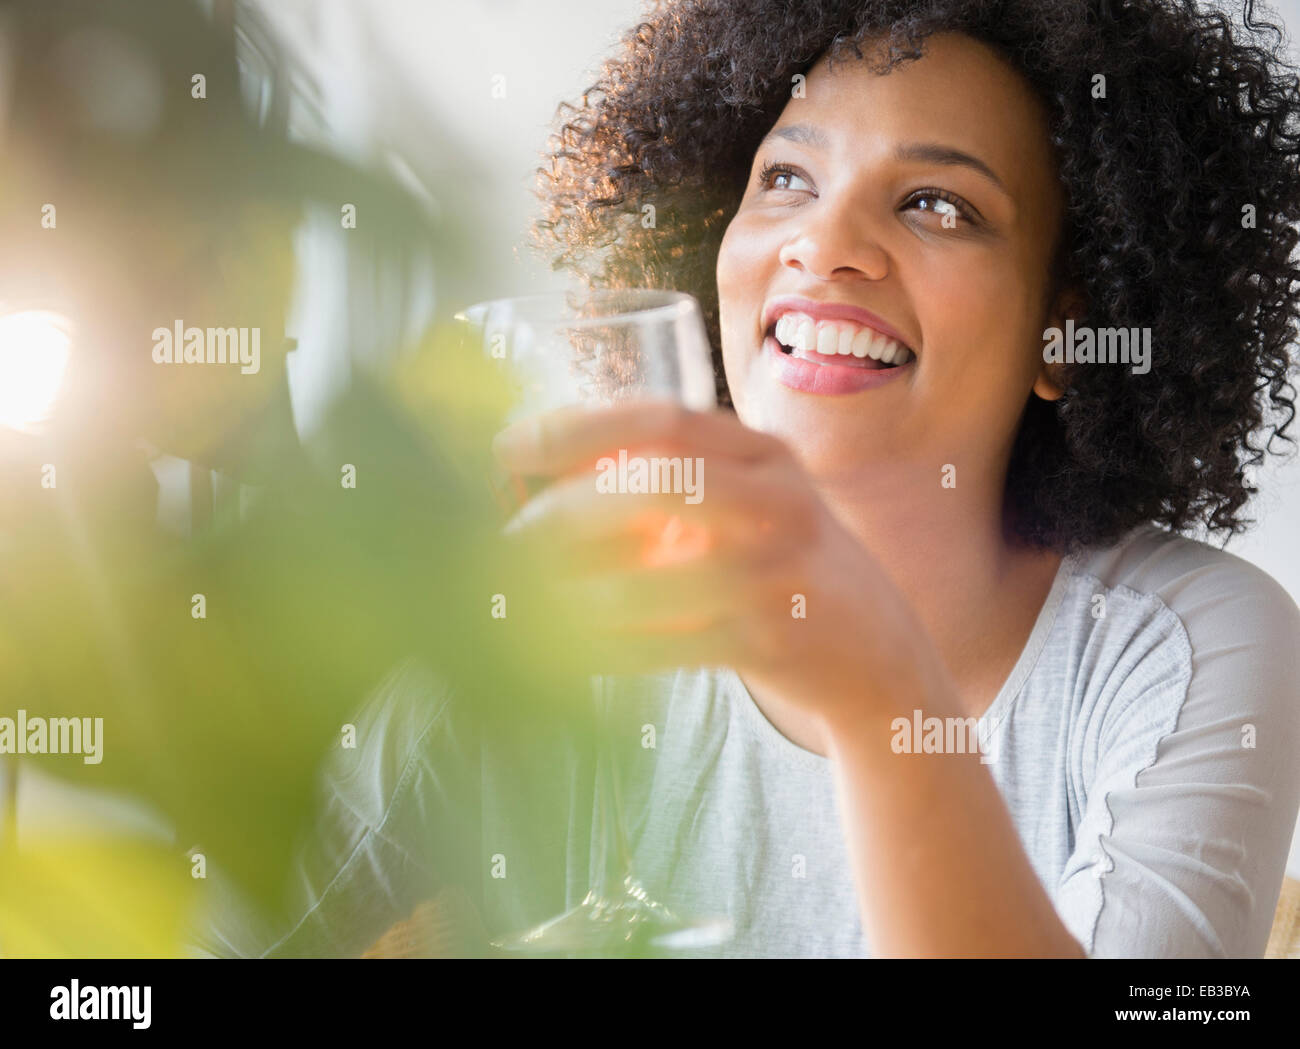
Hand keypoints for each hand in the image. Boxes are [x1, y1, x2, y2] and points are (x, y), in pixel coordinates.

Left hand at [491, 400, 929, 728]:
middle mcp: (780, 502)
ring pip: (654, 578)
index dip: (577, 427)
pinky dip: (604, 650)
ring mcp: (780, 572)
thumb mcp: (753, 503)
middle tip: (510, 536)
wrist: (879, 655)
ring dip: (572, 594)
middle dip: (567, 509)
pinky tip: (564, 653)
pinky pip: (665, 646)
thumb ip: (677, 480)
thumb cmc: (785, 567)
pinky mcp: (771, 641)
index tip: (508, 445)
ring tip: (519, 602)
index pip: (663, 418)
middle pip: (657, 484)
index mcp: (767, 454)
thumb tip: (551, 476)